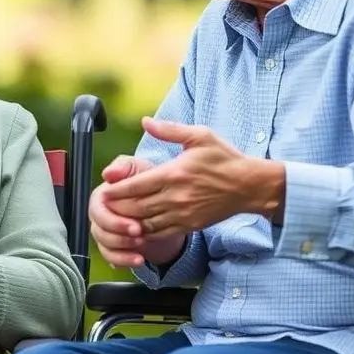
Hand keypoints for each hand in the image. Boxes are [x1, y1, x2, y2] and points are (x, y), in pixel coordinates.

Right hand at [90, 155, 184, 267]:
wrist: (162, 203)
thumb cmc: (146, 182)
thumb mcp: (138, 169)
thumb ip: (124, 167)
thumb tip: (109, 173)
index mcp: (102, 197)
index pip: (99, 211)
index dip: (115, 219)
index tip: (134, 224)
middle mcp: (100, 215)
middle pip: (100, 230)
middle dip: (120, 236)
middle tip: (139, 235)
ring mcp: (105, 232)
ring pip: (105, 245)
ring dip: (123, 249)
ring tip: (142, 246)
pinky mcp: (113, 246)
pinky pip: (112, 258)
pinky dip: (124, 260)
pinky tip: (139, 260)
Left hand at [101, 117, 284, 237]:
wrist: (249, 186)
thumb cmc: (224, 158)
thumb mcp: (199, 136)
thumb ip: (169, 130)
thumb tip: (145, 121)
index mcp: (175, 174)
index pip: (137, 186)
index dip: (117, 190)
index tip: (104, 190)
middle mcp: (176, 197)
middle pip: (137, 207)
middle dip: (117, 208)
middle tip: (103, 206)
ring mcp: (183, 214)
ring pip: (146, 223)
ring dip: (128, 222)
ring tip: (114, 218)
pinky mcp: (190, 225)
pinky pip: (161, 232)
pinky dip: (145, 232)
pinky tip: (136, 228)